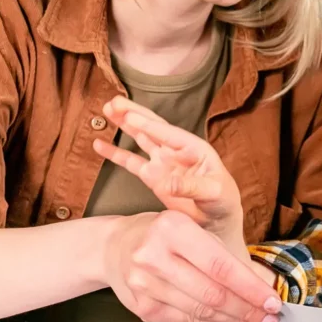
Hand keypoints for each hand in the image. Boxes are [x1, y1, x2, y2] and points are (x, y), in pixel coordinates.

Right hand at [93, 96, 243, 243]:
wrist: (217, 219)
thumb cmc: (222, 200)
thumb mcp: (213, 192)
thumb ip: (191, 187)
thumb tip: (165, 184)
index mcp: (193, 148)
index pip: (168, 133)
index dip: (148, 125)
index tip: (130, 115)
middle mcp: (175, 150)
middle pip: (152, 127)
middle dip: (133, 114)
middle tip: (114, 102)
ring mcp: (162, 162)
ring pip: (139, 138)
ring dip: (124, 124)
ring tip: (106, 109)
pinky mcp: (152, 177)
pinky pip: (130, 163)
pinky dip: (115, 153)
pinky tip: (99, 144)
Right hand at [103, 210, 281, 321]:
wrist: (113, 247)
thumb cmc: (158, 234)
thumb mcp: (190, 227)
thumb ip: (224, 254)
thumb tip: (261, 281)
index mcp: (172, 228)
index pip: (220, 265)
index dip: (250, 287)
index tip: (272, 299)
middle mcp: (154, 256)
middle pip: (212, 292)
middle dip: (247, 308)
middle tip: (269, 316)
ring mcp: (144, 284)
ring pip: (200, 311)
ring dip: (233, 319)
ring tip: (255, 320)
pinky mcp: (142, 307)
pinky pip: (185, 320)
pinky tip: (228, 320)